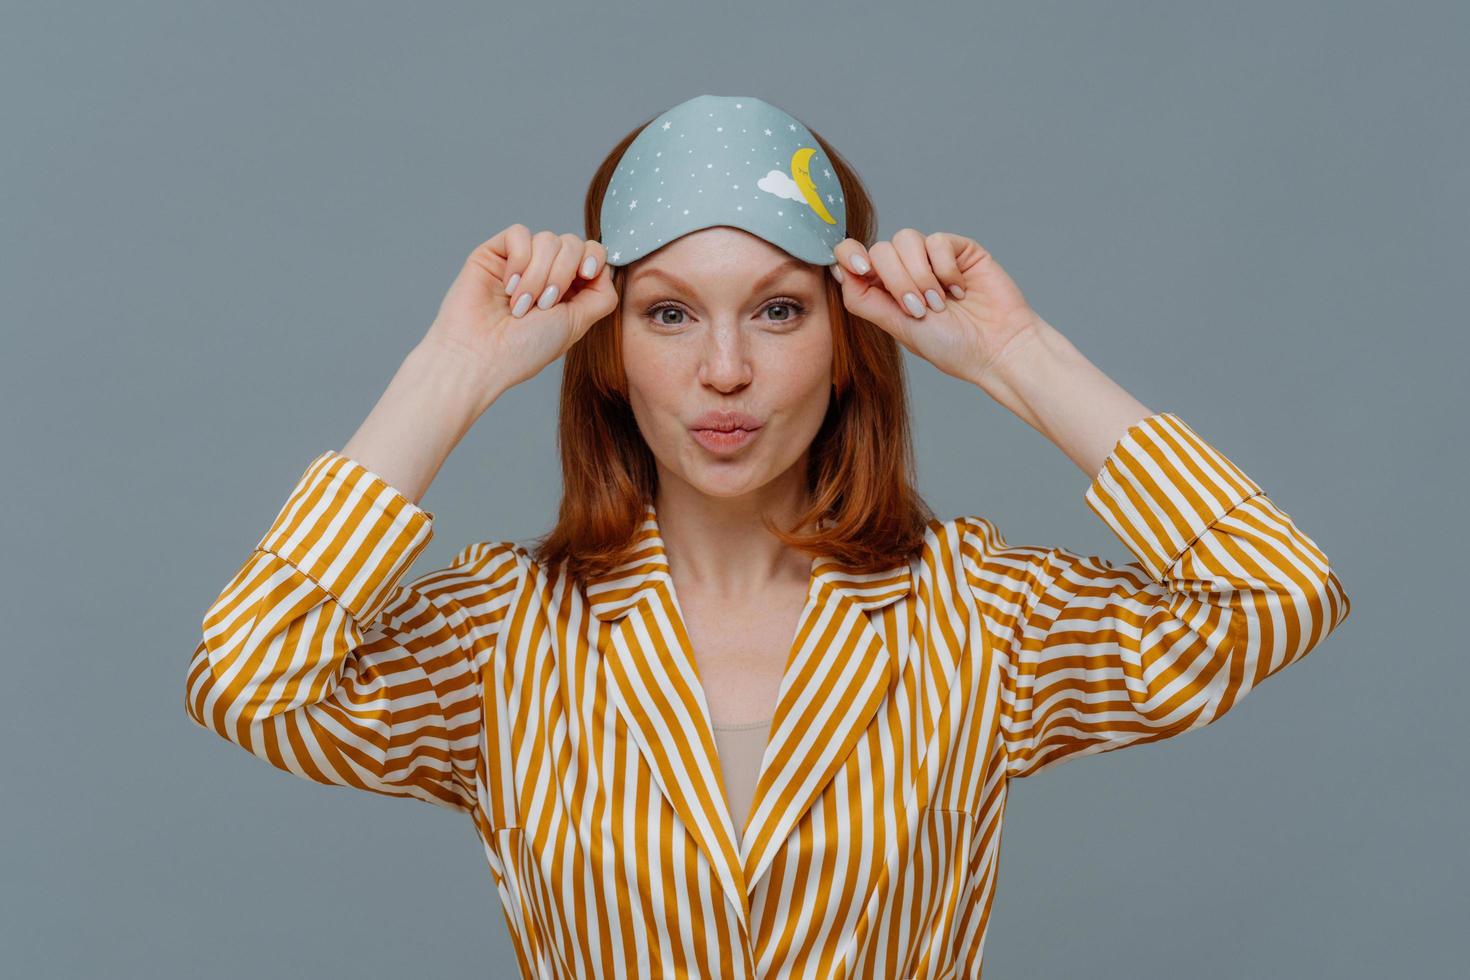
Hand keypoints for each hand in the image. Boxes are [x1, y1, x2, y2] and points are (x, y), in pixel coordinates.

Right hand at [421, 224, 619, 391]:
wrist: (480, 356)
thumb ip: (600, 296)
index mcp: (568, 291)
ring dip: (538, 275)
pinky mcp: (495, 253)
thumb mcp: (575, 324)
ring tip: (520, 305)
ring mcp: (519, 262)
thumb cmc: (524, 349)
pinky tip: (507, 286)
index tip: (586, 274)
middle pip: (572, 243)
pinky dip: (519, 259)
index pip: (591, 254)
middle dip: (562, 274)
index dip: (593, 258)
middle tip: (543, 305)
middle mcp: (545, 273)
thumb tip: (607, 268)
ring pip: (547, 239)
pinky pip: (519, 234)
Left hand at [830, 229, 1042, 386]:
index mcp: (885, 290)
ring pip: (906, 239)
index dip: (849, 255)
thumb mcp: (898, 327)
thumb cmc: (951, 346)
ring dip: (920, 275)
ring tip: (940, 303)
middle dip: (898, 281)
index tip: (858, 268)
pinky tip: (960, 290)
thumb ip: (865, 299)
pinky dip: (945, 268)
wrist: (996, 348)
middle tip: (920, 309)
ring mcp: (932, 258)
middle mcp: (905, 270)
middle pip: (881, 250)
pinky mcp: (958, 249)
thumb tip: (836, 270)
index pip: (855, 258)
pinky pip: (937, 240)